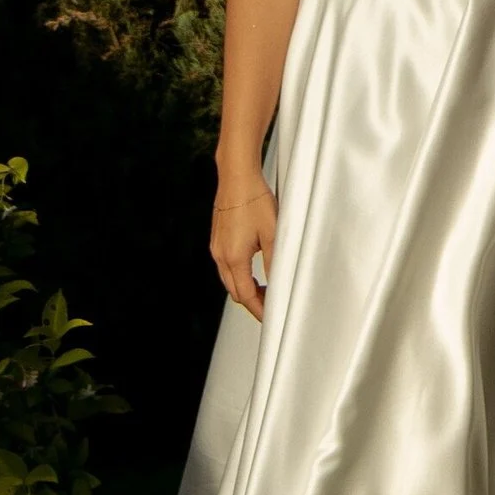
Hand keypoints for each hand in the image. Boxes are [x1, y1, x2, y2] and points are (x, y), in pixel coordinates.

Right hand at [210, 172, 277, 320]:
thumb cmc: (255, 201)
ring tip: (265, 291)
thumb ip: (275, 263)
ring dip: (246, 289)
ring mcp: (216, 247)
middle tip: (271, 306)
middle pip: (235, 291)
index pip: (246, 295)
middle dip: (252, 302)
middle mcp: (220, 255)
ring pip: (229, 280)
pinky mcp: (217, 239)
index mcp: (234, 257)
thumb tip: (278, 285)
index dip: (259, 310)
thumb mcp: (273, 235)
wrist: (237, 176)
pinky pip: (226, 267)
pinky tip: (253, 272)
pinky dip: (239, 275)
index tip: (271, 318)